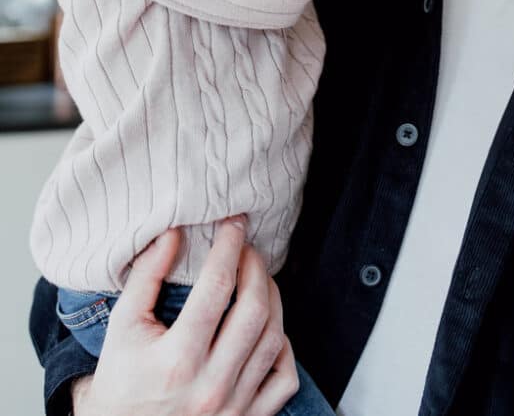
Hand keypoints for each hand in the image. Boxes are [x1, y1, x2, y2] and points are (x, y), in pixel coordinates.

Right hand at [71, 217, 297, 415]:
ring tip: (258, 278)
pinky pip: (285, 380)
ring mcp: (233, 407)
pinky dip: (284, 348)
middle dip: (256, 268)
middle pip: (255, 311)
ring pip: (274, 340)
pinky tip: (269, 328)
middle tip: (248, 249)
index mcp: (177, 360)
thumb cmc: (121, 379)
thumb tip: (174, 232)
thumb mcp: (122, 325)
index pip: (217, 287)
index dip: (229, 247)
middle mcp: (210, 386)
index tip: (234, 224)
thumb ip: (147, 275)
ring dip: (273, 299)